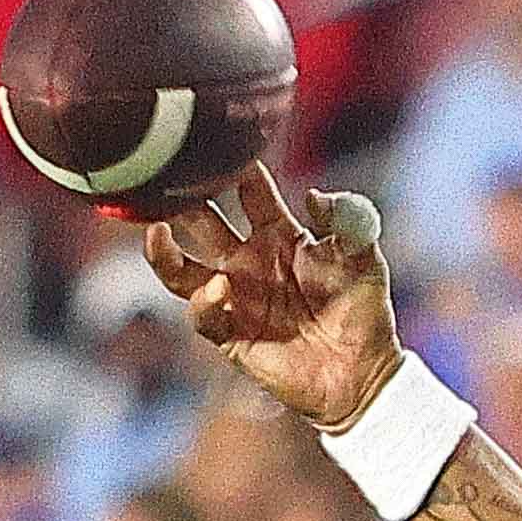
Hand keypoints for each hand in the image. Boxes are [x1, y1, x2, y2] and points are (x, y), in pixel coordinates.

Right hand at [139, 167, 403, 435]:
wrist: (364, 377)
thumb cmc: (363, 312)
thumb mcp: (365, 258)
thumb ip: (349, 219)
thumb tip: (312, 195)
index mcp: (277, 232)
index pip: (245, 188)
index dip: (233, 165)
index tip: (218, 144)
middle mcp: (247, 259)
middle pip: (199, 220)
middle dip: (180, 198)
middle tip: (165, 179)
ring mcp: (235, 297)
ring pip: (180, 269)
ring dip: (163, 251)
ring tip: (156, 231)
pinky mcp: (232, 336)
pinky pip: (202, 316)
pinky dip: (204, 302)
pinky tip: (219, 289)